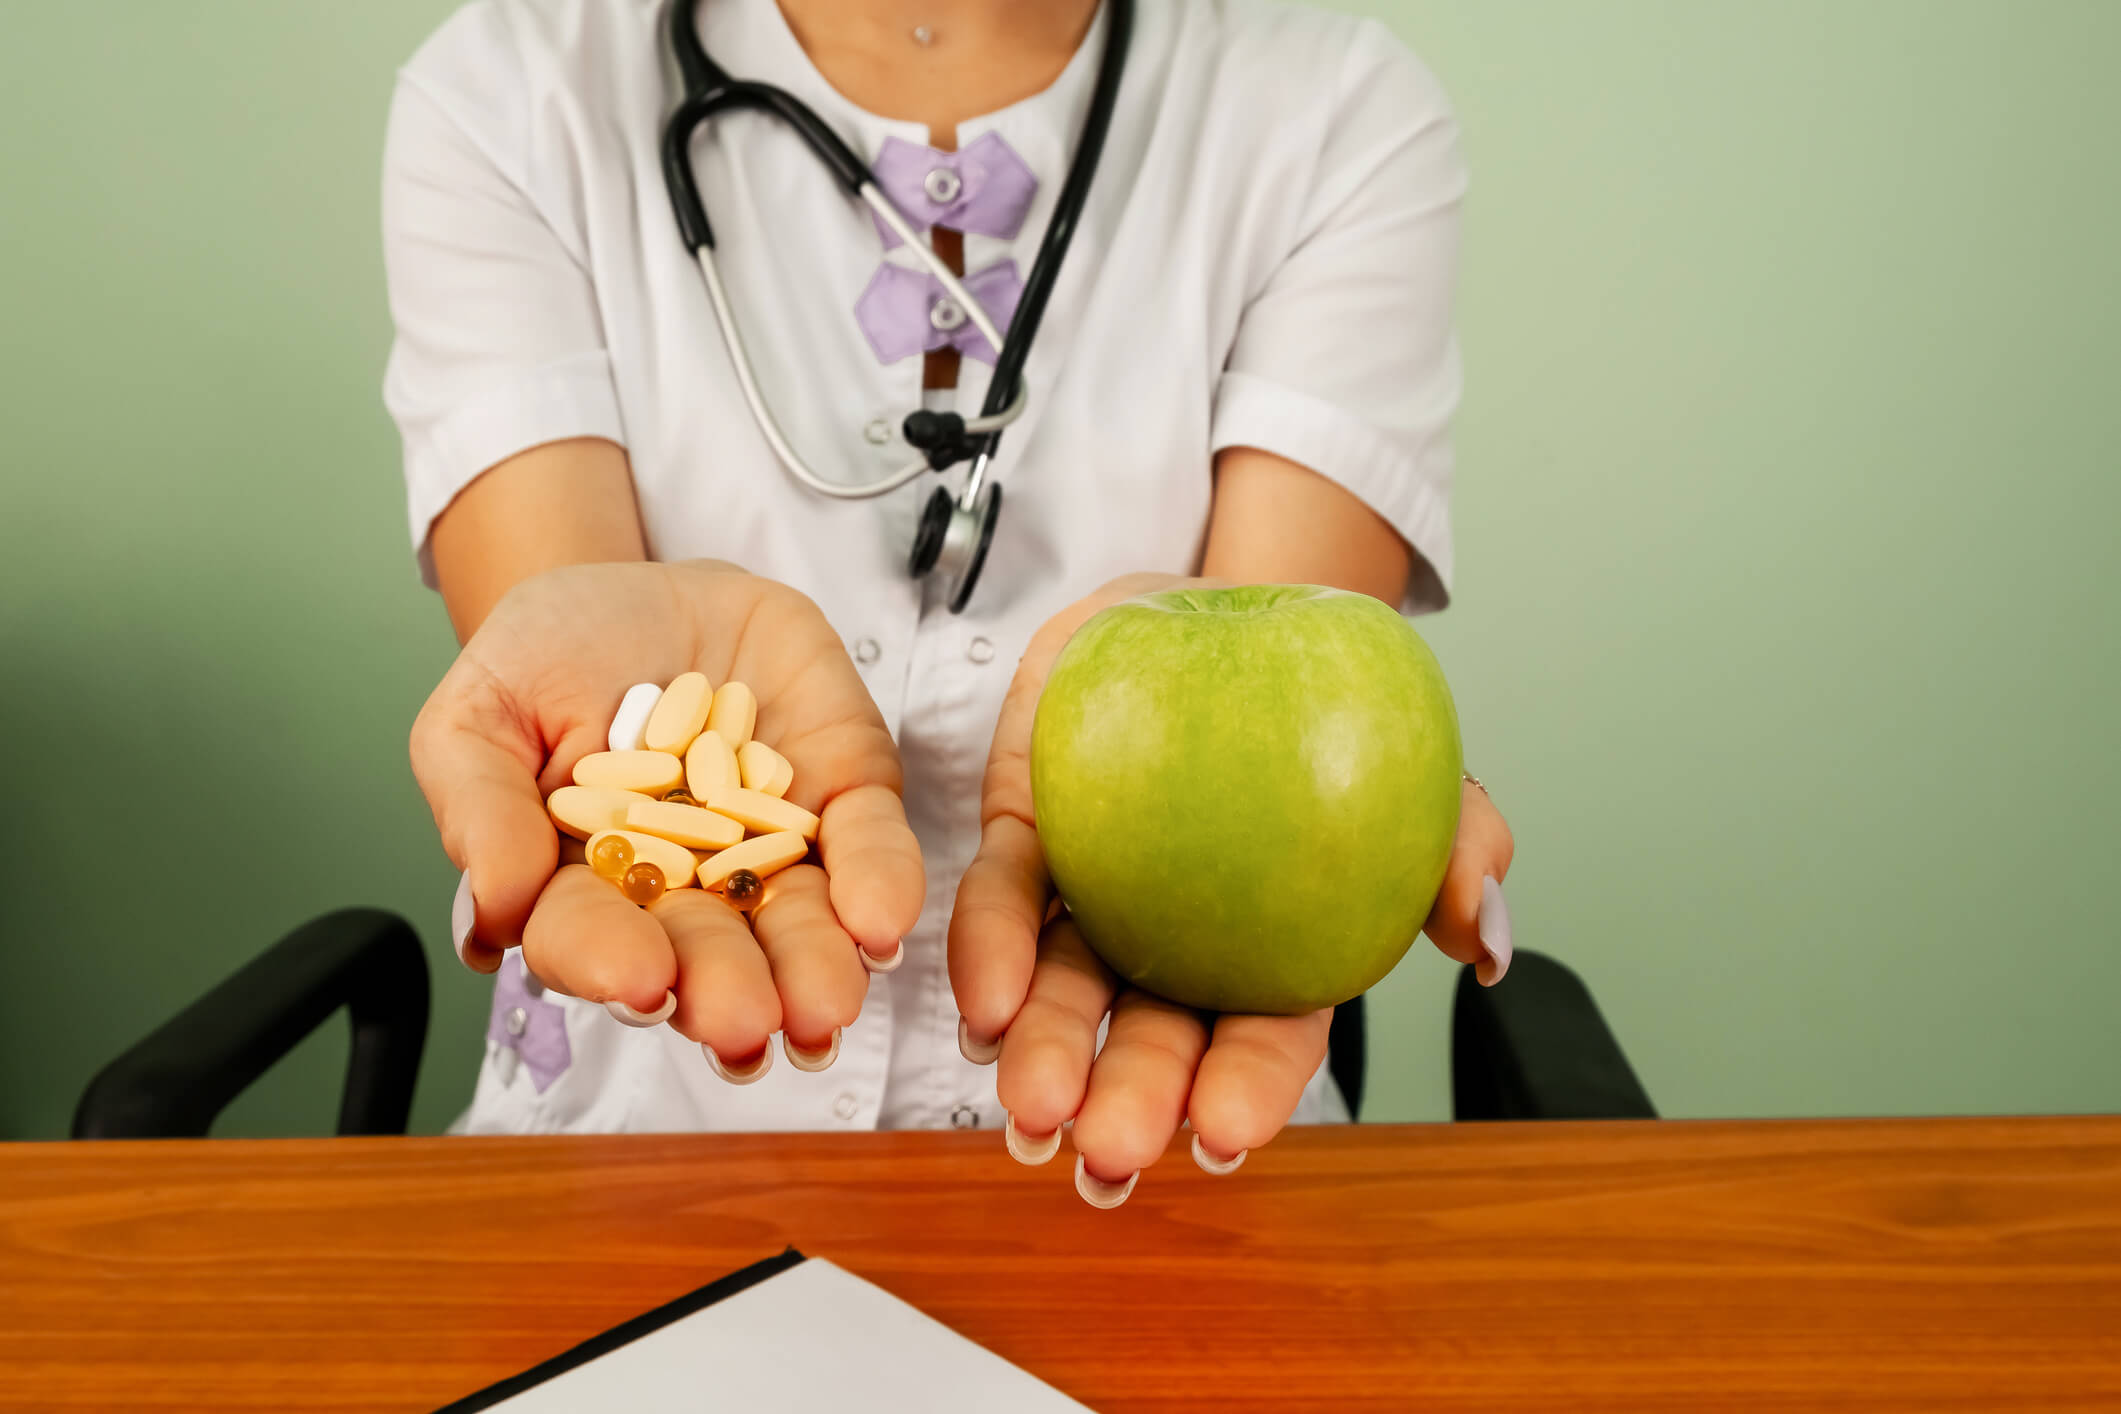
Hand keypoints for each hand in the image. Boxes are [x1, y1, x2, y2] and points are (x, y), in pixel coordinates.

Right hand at [410, 561, 923, 1073]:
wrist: (655, 588)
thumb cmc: (555, 655)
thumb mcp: (484, 707)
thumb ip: (479, 805)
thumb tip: (489, 917)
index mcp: (586, 887)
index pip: (590, 939)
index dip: (609, 962)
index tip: (636, 980)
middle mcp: (687, 892)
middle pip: (705, 951)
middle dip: (725, 991)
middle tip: (743, 1023)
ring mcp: (774, 850)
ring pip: (797, 923)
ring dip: (813, 969)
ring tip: (824, 1006)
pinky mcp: (845, 798)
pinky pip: (868, 846)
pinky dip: (879, 884)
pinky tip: (880, 923)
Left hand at [948, 574, 1513, 1204]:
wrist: (1221, 605)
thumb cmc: (1329, 694)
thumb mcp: (1416, 752)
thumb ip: (1462, 836)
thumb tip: (1487, 939)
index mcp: (1277, 944)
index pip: (1268, 1031)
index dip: (1248, 1087)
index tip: (1225, 1137)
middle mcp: (1180, 939)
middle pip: (1156, 1032)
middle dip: (1133, 1100)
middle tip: (1108, 1153)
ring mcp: (1099, 894)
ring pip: (1066, 989)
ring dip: (1047, 1055)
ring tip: (1031, 1112)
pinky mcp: (1029, 833)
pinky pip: (1004, 898)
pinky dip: (990, 952)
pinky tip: (981, 1008)